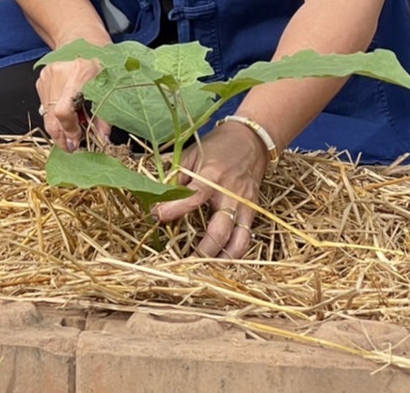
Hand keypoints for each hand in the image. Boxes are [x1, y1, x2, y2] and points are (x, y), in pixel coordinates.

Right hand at [36, 55, 106, 150]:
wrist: (82, 39)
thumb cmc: (102, 62)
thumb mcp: (110, 87)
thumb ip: (105, 115)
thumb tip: (102, 140)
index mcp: (79, 75)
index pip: (63, 110)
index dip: (69, 130)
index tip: (77, 141)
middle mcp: (58, 75)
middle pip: (51, 115)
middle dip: (60, 136)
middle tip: (71, 147)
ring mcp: (47, 77)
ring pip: (47, 113)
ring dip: (58, 127)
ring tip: (72, 131)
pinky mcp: (41, 79)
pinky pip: (45, 105)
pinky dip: (55, 115)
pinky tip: (66, 115)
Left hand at [150, 120, 270, 257]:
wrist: (252, 139)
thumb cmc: (217, 146)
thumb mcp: (191, 153)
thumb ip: (175, 175)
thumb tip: (157, 193)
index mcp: (212, 177)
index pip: (192, 199)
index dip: (172, 211)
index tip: (155, 218)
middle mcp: (231, 195)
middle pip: (219, 231)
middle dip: (201, 251)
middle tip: (183, 264)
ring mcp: (245, 205)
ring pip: (239, 241)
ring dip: (222, 259)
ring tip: (205, 271)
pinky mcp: (254, 211)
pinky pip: (247, 237)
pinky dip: (236, 252)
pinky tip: (221, 261)